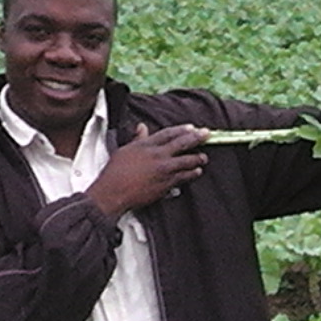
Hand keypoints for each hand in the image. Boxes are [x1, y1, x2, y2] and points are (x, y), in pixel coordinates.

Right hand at [83, 124, 209, 218]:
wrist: (113, 192)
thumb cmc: (115, 172)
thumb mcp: (124, 150)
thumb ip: (137, 139)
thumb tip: (142, 127)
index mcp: (147, 145)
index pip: (169, 133)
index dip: (182, 129)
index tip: (192, 127)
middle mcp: (157, 155)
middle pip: (181, 144)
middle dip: (196, 138)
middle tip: (207, 134)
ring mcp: (163, 170)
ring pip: (186, 161)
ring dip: (197, 158)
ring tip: (204, 157)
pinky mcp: (165, 184)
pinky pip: (182, 177)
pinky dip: (191, 174)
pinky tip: (197, 172)